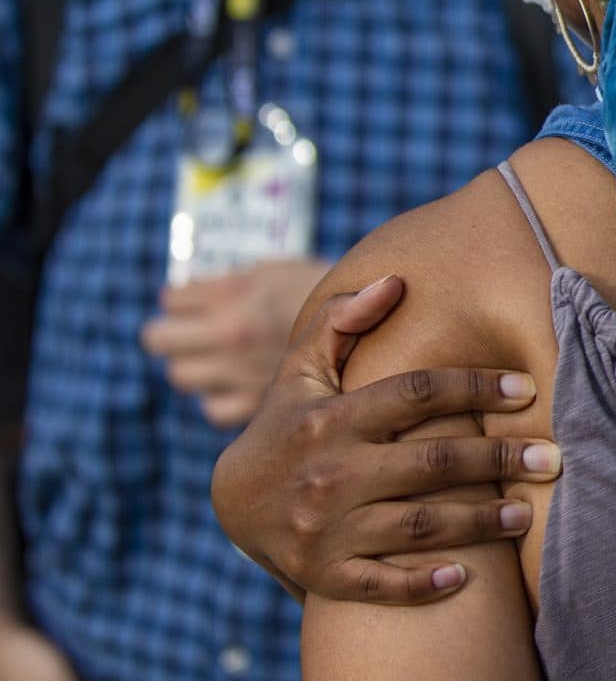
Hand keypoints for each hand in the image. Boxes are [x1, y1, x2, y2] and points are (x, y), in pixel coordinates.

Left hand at [140, 257, 334, 426]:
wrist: (388, 327)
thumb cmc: (327, 293)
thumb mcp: (276, 271)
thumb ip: (228, 284)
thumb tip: (179, 296)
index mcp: (235, 300)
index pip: (171, 301)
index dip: (180, 300)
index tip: (192, 301)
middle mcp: (232, 339)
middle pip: (161, 341)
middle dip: (175, 334)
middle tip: (198, 330)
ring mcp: (241, 376)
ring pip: (184, 377)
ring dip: (195, 367)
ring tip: (219, 358)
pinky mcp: (257, 407)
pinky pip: (215, 409)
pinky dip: (221, 399)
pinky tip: (239, 386)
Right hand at [210, 275, 561, 604]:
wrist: (230, 502)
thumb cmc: (287, 424)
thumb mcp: (301, 370)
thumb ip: (341, 322)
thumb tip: (395, 281)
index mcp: (332, 419)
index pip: (415, 394)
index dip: (474, 387)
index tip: (526, 389)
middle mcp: (331, 474)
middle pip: (432, 463)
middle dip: (499, 459)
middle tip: (554, 458)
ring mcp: (326, 530)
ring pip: (418, 527)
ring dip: (479, 522)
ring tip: (528, 514)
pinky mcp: (323, 576)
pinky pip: (379, 587)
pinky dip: (421, 586)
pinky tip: (466, 578)